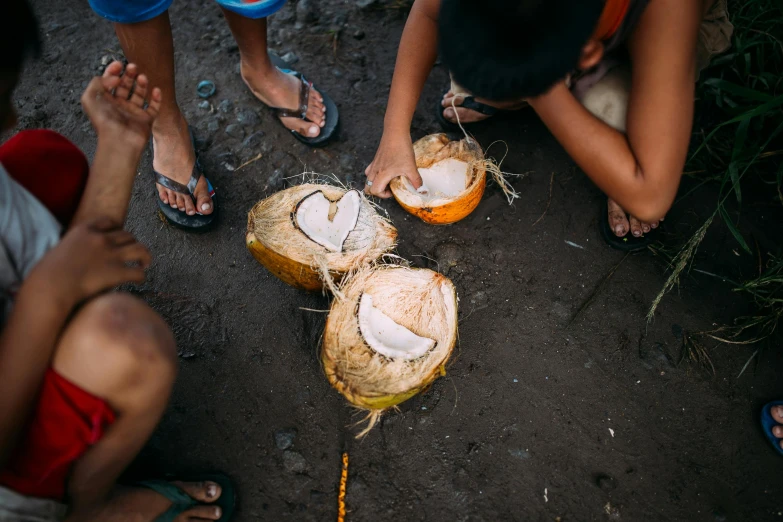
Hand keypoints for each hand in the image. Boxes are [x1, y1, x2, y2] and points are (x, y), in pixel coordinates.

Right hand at [27, 218, 150, 306]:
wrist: (51, 285)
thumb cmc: (48, 274)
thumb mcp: (60, 251)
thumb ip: (73, 249)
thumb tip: (77, 259)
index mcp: (84, 230)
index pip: (108, 221)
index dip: (116, 228)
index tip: (118, 237)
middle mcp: (101, 239)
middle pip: (127, 235)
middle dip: (131, 243)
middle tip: (133, 253)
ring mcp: (111, 254)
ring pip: (140, 248)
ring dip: (145, 256)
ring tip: (145, 263)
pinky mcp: (118, 272)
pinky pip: (138, 272)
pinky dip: (141, 276)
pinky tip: (139, 280)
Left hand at [80, 62, 161, 151]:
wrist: (119, 141)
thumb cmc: (104, 121)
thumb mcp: (89, 98)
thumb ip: (97, 82)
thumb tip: (116, 78)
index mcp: (106, 100)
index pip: (110, 81)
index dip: (114, 71)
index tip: (119, 64)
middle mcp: (120, 105)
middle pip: (126, 85)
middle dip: (129, 75)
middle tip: (133, 66)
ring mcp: (134, 112)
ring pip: (140, 94)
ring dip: (142, 84)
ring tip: (143, 78)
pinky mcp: (146, 120)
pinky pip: (154, 107)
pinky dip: (156, 98)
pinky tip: (156, 90)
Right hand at [364, 132, 421, 197]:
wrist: (395, 132)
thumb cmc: (401, 149)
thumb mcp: (411, 167)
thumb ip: (416, 181)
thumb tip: (422, 191)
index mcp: (382, 175)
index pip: (374, 191)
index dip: (383, 195)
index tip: (393, 191)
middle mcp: (375, 171)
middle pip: (368, 187)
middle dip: (377, 191)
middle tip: (389, 188)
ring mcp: (374, 164)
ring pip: (368, 179)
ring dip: (375, 183)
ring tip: (387, 181)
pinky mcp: (375, 159)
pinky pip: (370, 170)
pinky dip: (374, 174)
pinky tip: (385, 171)